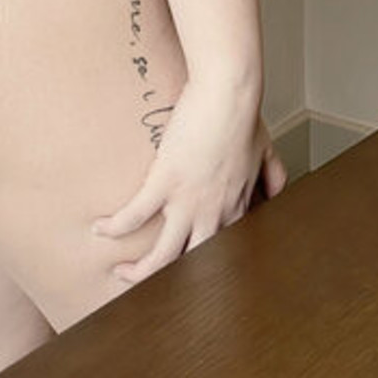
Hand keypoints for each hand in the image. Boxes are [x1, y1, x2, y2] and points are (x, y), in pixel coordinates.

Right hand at [90, 75, 287, 285]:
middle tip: (152, 284)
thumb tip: (276, 194)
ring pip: (163, 255)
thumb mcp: (265, 151)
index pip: (220, 252)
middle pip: (190, 265)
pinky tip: (101, 228)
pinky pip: (135, 214)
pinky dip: (116, 226)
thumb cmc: (244, 116)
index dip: (202, 265)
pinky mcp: (164, 181)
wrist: (229, 93)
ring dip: (141, 271)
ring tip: (122, 273)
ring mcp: (187, 201)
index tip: (188, 269)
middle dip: (170, 280)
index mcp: (234, 208)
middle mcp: (212, 214)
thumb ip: (273, 176)